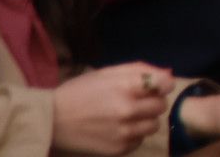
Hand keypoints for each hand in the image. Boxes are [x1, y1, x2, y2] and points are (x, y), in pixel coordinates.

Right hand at [51, 62, 171, 155]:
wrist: (50, 121)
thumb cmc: (79, 92)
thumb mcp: (107, 73)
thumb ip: (140, 71)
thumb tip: (168, 75)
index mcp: (125, 87)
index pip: (164, 84)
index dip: (161, 84)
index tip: (153, 87)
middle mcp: (127, 110)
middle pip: (161, 106)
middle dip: (153, 102)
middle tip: (136, 101)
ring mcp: (123, 132)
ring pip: (154, 125)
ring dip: (145, 120)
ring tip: (127, 116)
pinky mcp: (117, 150)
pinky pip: (140, 141)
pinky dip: (134, 135)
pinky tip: (118, 129)